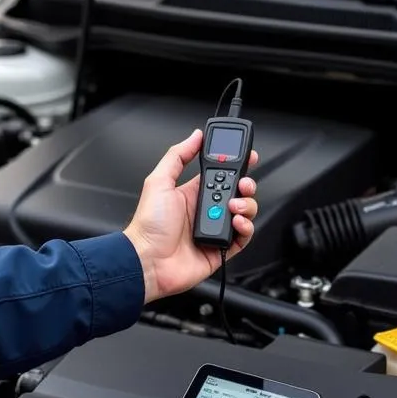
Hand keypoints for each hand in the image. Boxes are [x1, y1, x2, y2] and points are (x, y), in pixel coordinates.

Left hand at [123, 129, 258, 302]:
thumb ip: (178, 156)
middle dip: (246, 185)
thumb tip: (195, 136)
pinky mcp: (221, 249)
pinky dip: (246, 229)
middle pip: (238, 193)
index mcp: (192, 193)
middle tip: (242, 185)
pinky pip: (243, 237)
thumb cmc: (148, 225)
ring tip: (234, 207)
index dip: (237, 166)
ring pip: (244, 213)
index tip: (248, 157)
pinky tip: (237, 223)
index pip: (222, 174)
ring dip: (246, 206)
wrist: (147, 261)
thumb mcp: (159, 181)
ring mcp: (215, 229)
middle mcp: (206, 210)